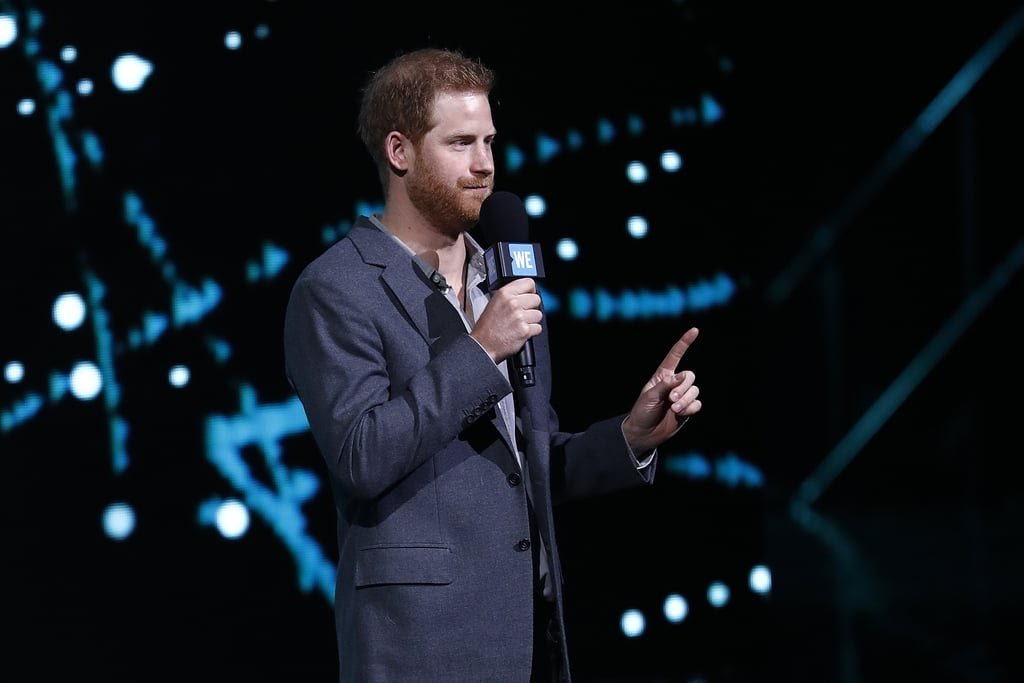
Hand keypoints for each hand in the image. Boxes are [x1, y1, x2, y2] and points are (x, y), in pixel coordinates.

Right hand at [470, 278, 542, 362]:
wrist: (483, 345)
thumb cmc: (487, 327)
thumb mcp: (494, 303)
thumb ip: (510, 296)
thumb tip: (526, 293)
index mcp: (504, 294)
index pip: (529, 283)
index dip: (531, 290)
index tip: (529, 295)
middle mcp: (512, 303)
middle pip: (536, 299)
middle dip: (532, 307)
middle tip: (523, 313)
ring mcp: (519, 317)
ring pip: (539, 314)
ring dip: (532, 320)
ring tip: (520, 324)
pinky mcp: (525, 330)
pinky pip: (538, 328)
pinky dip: (532, 332)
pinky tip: (521, 332)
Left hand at [622, 327, 701, 454]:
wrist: (644, 433)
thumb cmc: (643, 412)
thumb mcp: (650, 396)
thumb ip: (666, 384)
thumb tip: (683, 375)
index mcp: (663, 376)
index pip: (675, 356)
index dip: (685, 343)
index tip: (694, 330)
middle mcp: (674, 384)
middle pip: (690, 376)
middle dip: (683, 388)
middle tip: (671, 399)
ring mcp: (682, 396)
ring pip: (695, 390)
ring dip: (686, 400)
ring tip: (675, 409)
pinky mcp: (688, 409)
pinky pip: (697, 403)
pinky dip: (691, 408)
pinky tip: (681, 413)